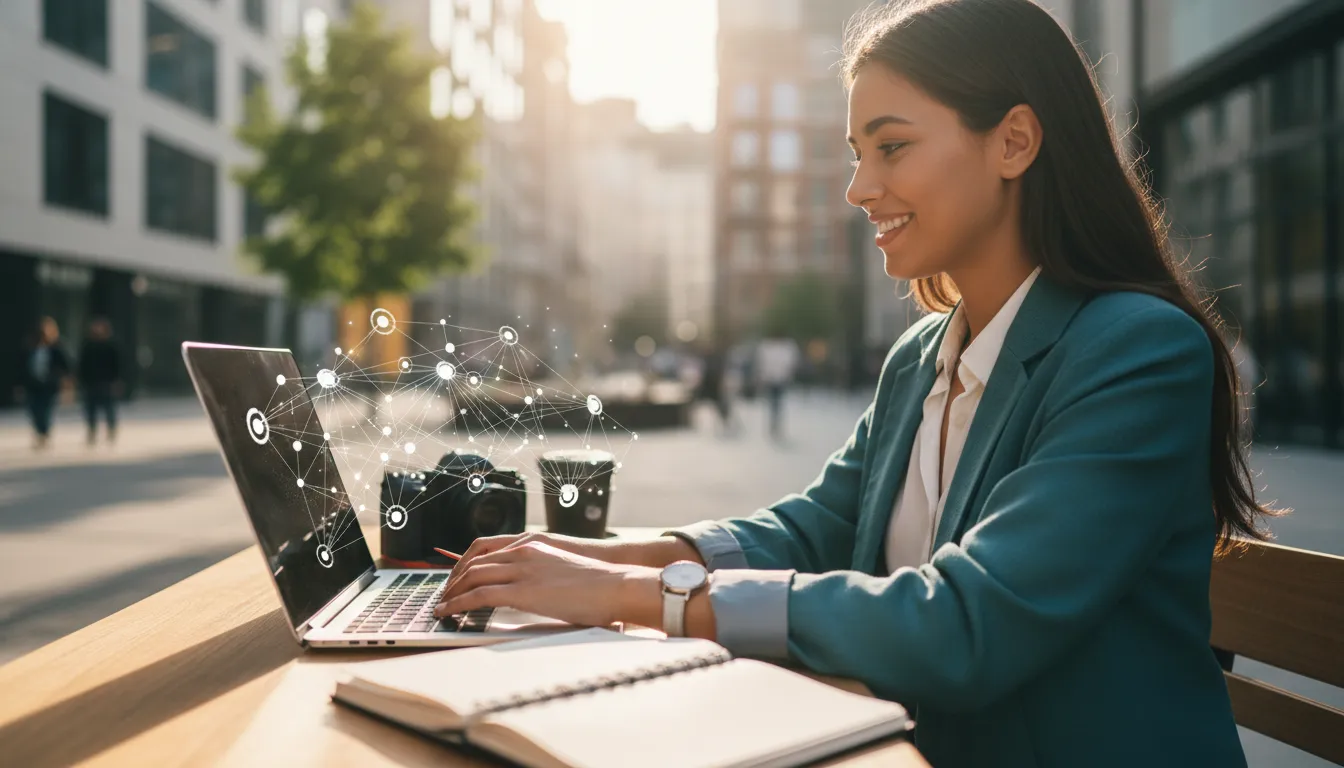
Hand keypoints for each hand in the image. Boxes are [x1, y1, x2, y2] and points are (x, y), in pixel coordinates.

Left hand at [445, 531, 628, 589]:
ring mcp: (522, 569)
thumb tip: (533, 588)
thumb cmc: (597, 582)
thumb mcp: (561, 567)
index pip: (484, 547)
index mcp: (531, 544)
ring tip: (442, 606)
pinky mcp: (523, 591)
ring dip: (451, 592)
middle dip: (453, 579)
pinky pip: (480, 595)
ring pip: (472, 576)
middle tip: (444, 594)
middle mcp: (522, 551)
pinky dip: (458, 603)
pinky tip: (450, 612)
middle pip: (473, 561)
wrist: (615, 583)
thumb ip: (542, 570)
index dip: (463, 562)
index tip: (454, 576)